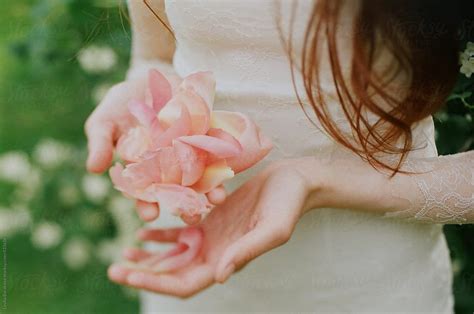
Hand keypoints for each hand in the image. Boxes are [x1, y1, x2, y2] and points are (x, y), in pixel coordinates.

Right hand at [84, 76, 225, 222]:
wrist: (150, 78)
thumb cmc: (122, 104)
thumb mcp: (105, 121)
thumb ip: (101, 143)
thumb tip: (93, 169)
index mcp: (141, 171)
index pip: (144, 193)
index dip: (146, 204)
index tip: (150, 215)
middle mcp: (167, 168)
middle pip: (176, 191)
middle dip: (184, 206)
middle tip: (192, 219)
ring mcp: (187, 154)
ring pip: (199, 177)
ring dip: (209, 189)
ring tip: (217, 199)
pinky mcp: (204, 138)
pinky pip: (214, 152)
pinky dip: (221, 160)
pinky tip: (228, 169)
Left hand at [108, 159, 317, 297]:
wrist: (294, 180)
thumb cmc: (288, 204)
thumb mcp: (272, 228)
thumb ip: (247, 251)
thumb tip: (219, 276)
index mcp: (228, 259)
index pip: (185, 283)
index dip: (156, 284)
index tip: (128, 275)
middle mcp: (216, 252)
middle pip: (174, 272)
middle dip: (144, 274)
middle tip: (113, 269)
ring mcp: (212, 235)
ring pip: (174, 255)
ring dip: (149, 258)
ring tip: (123, 254)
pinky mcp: (211, 217)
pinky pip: (181, 232)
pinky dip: (161, 236)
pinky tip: (143, 232)